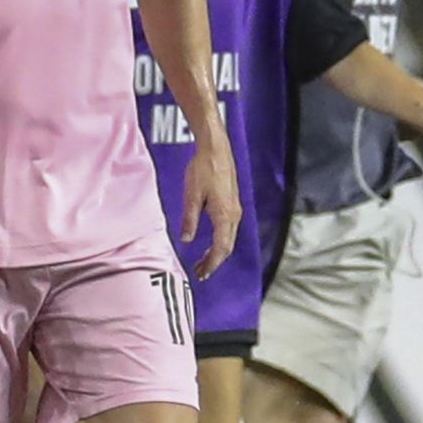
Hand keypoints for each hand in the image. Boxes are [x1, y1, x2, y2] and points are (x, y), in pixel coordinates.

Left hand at [181, 134, 240, 280]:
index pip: (220, 248)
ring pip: (229, 238)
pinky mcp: (233, 203)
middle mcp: (234, 215)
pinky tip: (211, 242)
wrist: (216, 149)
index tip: (202, 273)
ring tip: (204, 261)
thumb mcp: (192, 195)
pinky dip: (221, 241)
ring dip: (218, 252)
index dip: (212, 263)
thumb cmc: (203, 168)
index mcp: (224, 215)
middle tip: (201, 271)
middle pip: (227, 247)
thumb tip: (187, 240)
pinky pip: (230, 229)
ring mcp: (235, 209)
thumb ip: (190, 219)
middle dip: (215, 261)